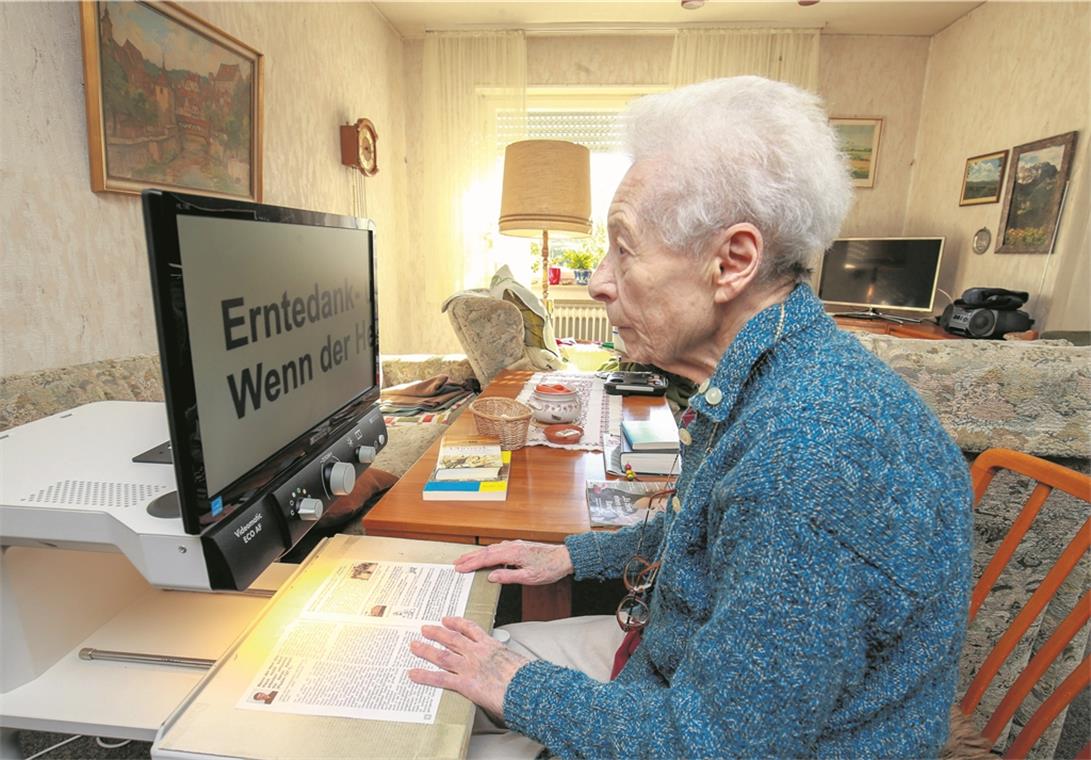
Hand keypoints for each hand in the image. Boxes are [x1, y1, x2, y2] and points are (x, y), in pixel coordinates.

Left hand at [408, 616, 529, 719]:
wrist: (529, 688)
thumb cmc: (528, 678)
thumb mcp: (518, 662)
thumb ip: (508, 663)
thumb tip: (511, 669)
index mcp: (492, 646)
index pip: (471, 629)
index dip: (457, 623)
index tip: (448, 620)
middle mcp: (478, 653)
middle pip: (452, 639)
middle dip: (437, 633)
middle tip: (426, 629)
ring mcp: (469, 667)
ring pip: (443, 655)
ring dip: (426, 650)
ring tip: (414, 645)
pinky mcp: (465, 683)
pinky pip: (440, 678)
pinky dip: (425, 676)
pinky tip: (413, 674)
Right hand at [453, 540, 573, 584]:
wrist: (564, 558)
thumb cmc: (549, 568)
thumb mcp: (528, 578)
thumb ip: (508, 577)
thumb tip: (491, 577)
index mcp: (512, 553)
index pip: (486, 559)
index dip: (471, 564)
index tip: (459, 568)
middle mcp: (511, 546)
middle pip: (486, 551)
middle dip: (470, 557)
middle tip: (456, 563)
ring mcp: (515, 545)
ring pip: (491, 549)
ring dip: (477, 554)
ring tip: (466, 559)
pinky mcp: (519, 546)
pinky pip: (498, 548)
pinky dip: (488, 552)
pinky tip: (487, 556)